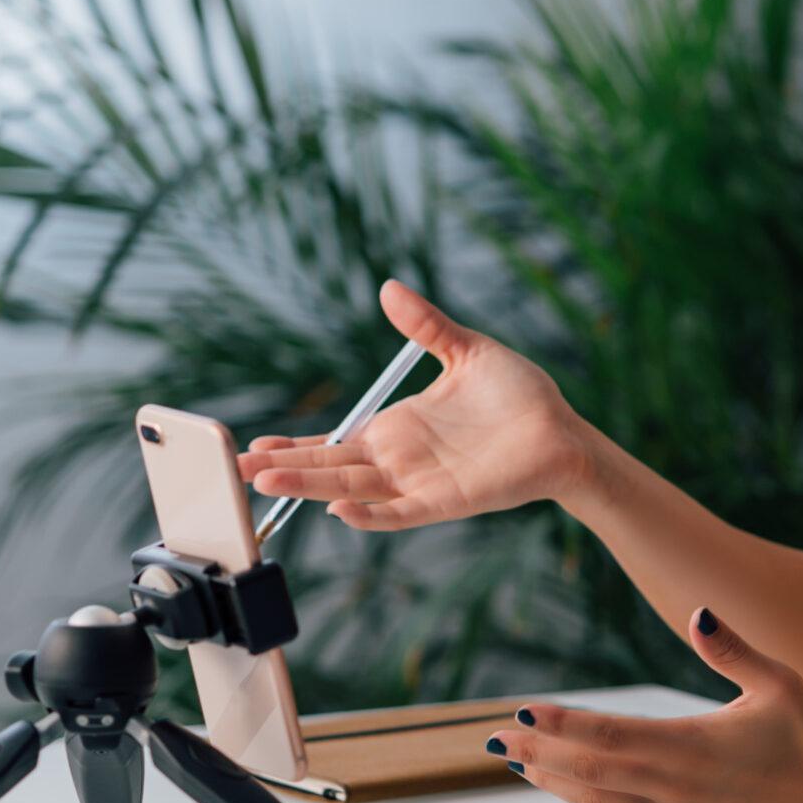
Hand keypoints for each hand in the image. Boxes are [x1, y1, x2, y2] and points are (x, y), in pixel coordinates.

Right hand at [238, 279, 589, 528]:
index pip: (333, 441)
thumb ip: (426, 325)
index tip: (254, 446)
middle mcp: (400, 459)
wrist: (563, 430)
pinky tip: (341, 508)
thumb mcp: (466, 350)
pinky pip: (401, 513)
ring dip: (312, 487)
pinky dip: (371, 514)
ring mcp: (419, 482)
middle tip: (238, 471)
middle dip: (285, 469)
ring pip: (353, 488)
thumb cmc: (520, 396)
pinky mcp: (446, 500)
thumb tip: (389, 287)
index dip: (294, 446)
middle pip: (330, 467)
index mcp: (398, 428)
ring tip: (268, 485)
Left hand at [485, 608, 802, 802]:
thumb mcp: (776, 680)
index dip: (559, 724)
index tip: (521, 711)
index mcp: (691, 745)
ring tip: (518, 763)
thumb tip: (699, 611)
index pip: (607, 734)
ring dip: (555, 782)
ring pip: (600, 802)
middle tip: (494, 737)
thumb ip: (732, 649)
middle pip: (588, 771)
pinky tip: (572, 795)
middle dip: (537, 753)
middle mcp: (677, 787)